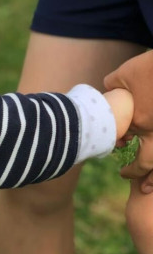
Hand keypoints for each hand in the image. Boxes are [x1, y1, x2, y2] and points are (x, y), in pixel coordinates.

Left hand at [104, 51, 152, 190]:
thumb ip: (113, 84)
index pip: (123, 140)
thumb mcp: (125, 73)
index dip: (116, 145)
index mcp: (141, 120)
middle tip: (127, 178)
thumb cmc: (150, 67)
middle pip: (147, 162)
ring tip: (147, 186)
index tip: (112, 150)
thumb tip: (106, 90)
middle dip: (137, 172)